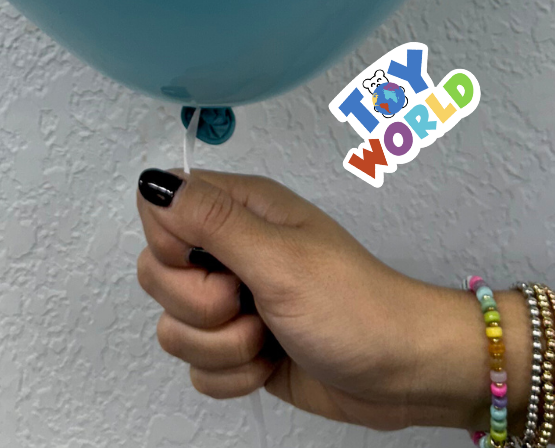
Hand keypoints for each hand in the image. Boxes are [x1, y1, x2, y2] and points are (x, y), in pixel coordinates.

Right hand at [135, 167, 499, 431]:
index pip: (160, 208)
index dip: (171, 242)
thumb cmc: (356, 306)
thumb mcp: (280, 258)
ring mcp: (233, 300)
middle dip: (197, 305)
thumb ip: (212, 220)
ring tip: (268, 336)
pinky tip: (270, 363)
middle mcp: (232, 248)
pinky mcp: (238, 347)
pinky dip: (232, 376)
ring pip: (174, 327)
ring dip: (221, 346)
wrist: (400, 374)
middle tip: (247, 301)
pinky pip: (196, 368)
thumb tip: (154, 180)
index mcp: (242, 209)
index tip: (213, 262)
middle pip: (158, 272)